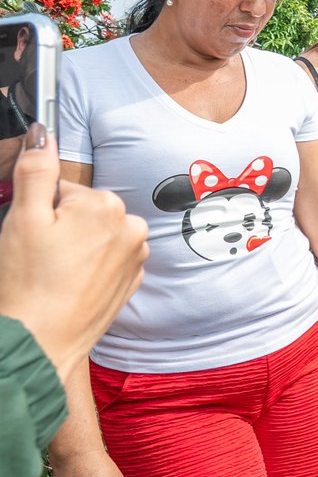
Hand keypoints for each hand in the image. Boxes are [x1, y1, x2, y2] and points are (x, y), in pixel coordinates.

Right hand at [0, 125, 147, 382]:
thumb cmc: (27, 285)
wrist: (41, 344)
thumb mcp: (22, 218)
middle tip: (39, 257)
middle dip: (60, 227)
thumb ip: (36, 170)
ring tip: (54, 274)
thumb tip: (42, 132)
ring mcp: (136, 255)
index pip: (63, 190)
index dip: (40, 209)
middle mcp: (130, 226)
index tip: (31, 235)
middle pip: (83, 211)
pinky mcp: (132, 280)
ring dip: (76, 247)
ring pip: (96, 235)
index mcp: (106, 206)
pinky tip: (69, 285)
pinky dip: (89, 267)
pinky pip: (106, 260)